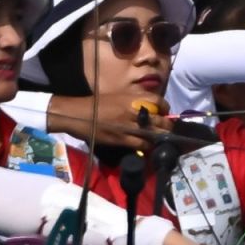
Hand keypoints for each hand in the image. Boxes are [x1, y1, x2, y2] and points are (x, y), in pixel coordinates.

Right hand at [48, 93, 169, 148]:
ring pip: (154, 134)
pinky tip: (148, 147)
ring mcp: (128, 125)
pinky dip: (148, 147)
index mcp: (132, 97)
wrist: (76, 113)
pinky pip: (141, 144)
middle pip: (160, 120)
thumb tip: (147, 108)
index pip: (159, 102)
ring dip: (160, 138)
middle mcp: (133, 110)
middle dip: (167, 127)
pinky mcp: (121, 139)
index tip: (165, 114)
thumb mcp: (117, 96)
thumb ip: (133, 101)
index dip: (166, 109)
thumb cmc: (96, 104)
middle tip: (168, 131)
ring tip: (162, 140)